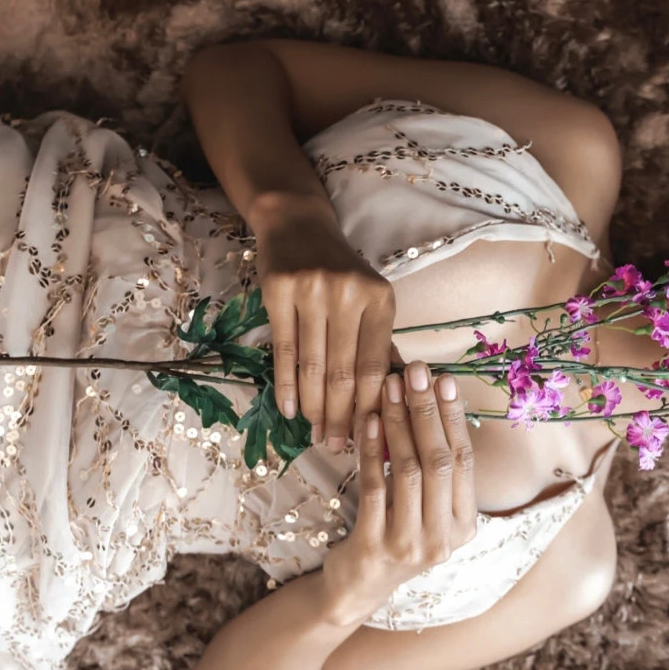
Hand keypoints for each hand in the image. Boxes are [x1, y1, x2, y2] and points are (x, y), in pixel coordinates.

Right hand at [252, 195, 398, 451]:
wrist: (297, 224)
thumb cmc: (339, 269)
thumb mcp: (369, 299)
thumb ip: (378, 345)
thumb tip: (390, 403)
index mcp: (380, 299)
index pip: (373, 366)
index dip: (369, 407)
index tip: (365, 437)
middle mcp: (349, 294)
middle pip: (342, 371)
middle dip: (339, 415)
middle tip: (335, 445)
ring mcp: (312, 290)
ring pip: (312, 365)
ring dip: (312, 407)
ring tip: (313, 433)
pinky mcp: (279, 291)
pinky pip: (284, 350)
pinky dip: (286, 385)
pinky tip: (288, 409)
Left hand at [318, 360, 477, 625]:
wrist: (356, 589)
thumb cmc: (393, 536)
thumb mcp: (425, 510)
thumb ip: (435, 472)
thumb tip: (434, 402)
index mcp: (464, 526)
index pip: (464, 461)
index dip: (454, 418)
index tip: (445, 380)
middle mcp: (444, 538)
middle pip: (439, 461)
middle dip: (427, 411)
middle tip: (415, 372)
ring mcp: (411, 545)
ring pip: (409, 471)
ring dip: (399, 423)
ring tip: (389, 387)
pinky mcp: (376, 546)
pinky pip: (375, 486)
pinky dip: (372, 449)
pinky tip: (369, 420)